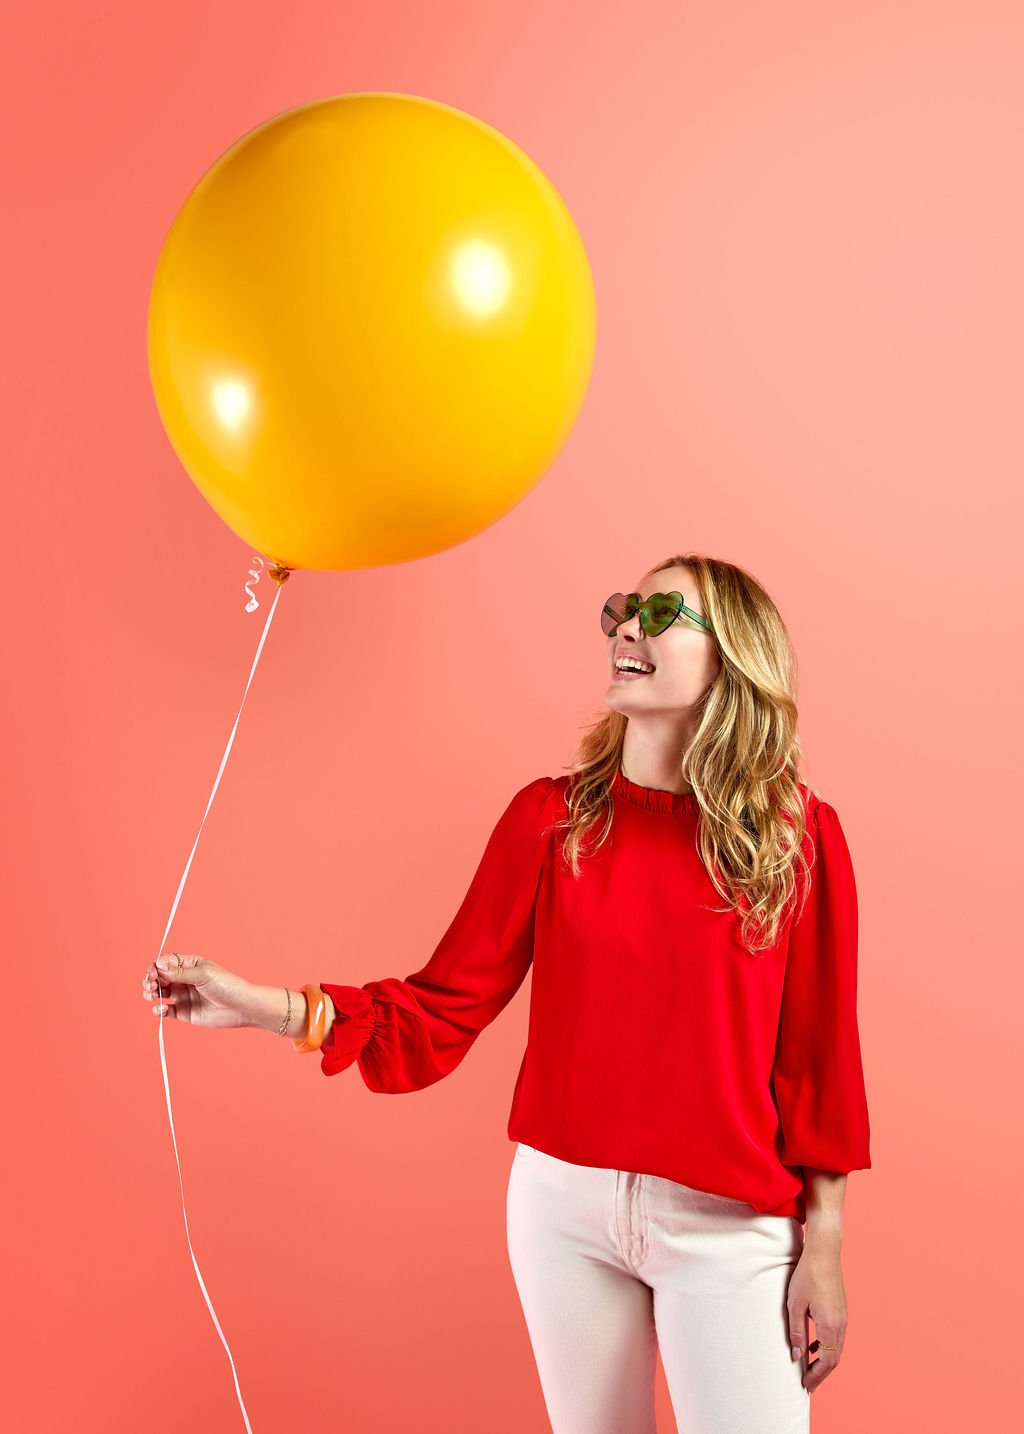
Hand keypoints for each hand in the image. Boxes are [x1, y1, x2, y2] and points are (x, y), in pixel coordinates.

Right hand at [141, 954, 252, 1029]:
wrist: (241, 1007)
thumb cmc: (227, 986)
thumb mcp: (204, 975)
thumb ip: (180, 973)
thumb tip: (159, 967)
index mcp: (189, 965)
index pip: (165, 962)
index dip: (156, 967)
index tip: (154, 973)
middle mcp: (184, 979)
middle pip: (159, 977)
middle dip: (150, 980)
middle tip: (150, 985)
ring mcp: (183, 995)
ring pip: (159, 992)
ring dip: (150, 993)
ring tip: (152, 995)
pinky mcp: (183, 1011)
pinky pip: (165, 1010)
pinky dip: (158, 1010)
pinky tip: (161, 1009)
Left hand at [787, 1241, 847, 1391]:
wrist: (824, 1252)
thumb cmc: (807, 1275)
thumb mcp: (795, 1304)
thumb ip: (797, 1332)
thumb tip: (797, 1356)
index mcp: (830, 1326)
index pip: (826, 1362)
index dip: (816, 1376)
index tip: (804, 1385)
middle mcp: (841, 1325)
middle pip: (834, 1360)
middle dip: (821, 1374)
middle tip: (807, 1384)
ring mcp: (843, 1318)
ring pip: (837, 1349)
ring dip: (824, 1361)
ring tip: (809, 1369)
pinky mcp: (841, 1311)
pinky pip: (837, 1337)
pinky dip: (827, 1348)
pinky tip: (814, 1346)